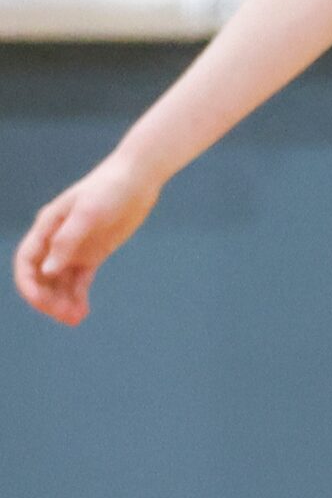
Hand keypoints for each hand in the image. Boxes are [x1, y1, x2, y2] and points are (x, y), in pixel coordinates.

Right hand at [15, 154, 162, 326]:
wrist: (138, 178)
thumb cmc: (109, 189)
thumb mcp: (88, 213)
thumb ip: (67, 241)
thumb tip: (48, 270)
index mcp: (47, 227)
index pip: (27, 261)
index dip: (29, 284)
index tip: (41, 302)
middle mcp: (56, 240)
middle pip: (41, 276)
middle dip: (48, 299)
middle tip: (66, 316)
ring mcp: (74, 248)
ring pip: (59, 282)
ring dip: (62, 302)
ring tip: (76, 319)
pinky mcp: (93, 253)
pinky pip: (79, 280)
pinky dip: (77, 296)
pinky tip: (82, 311)